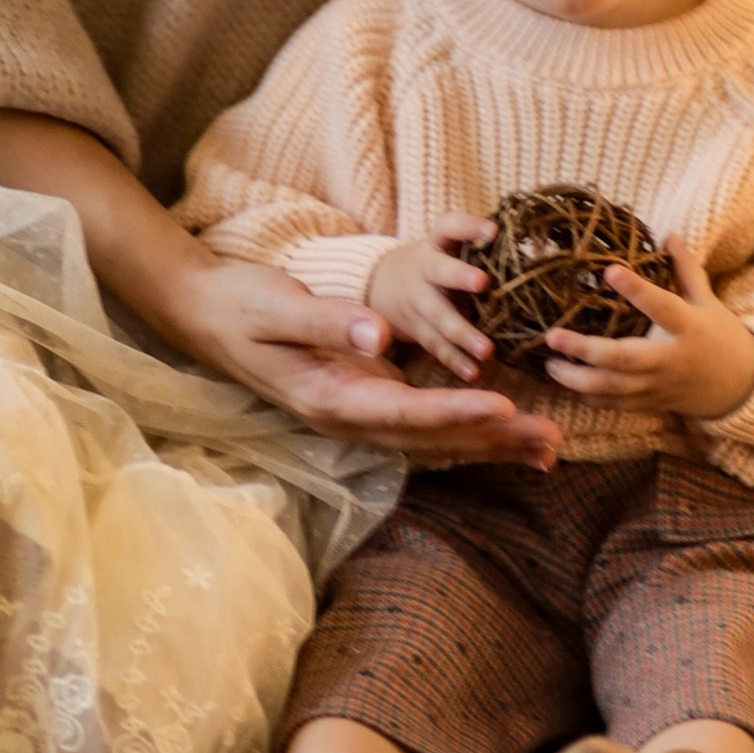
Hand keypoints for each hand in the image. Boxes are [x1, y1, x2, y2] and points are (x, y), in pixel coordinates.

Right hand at [163, 251, 557, 467]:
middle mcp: (344, 417)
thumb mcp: (276, 305)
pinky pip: (422, 426)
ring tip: (546, 448)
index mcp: (327, 397)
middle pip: (429, 438)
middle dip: (490, 439)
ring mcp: (353, 414)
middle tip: (550, 440)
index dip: (455, 411)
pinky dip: (465, 430)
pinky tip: (502, 433)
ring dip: (488, 444)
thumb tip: (381, 335)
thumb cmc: (239, 304)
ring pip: (431, 439)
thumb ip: (327, 321)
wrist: (203, 314)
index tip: (504, 407)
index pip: (402, 412)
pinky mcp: (361, 402)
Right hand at [365, 218, 497, 380]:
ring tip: (487, 350)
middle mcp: (424, 269)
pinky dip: (454, 360)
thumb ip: (480, 248)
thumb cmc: (436, 262)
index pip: (449, 227)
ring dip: (462, 333)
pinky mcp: (416, 328)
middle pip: (438, 271)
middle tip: (482, 282)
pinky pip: (435, 345)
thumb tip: (541, 248)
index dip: (469, 226)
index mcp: (436, 244)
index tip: (493, 229)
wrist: (382, 284)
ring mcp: (417, 300)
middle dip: (459, 276)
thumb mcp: (447, 247)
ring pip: (438, 315)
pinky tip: (474, 372)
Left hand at [542, 242, 753, 426]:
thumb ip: (685, 269)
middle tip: (552, 335)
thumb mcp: (707, 299)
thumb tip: (667, 234)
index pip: (661, 306)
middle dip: (586, 350)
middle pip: (624, 358)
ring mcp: (657, 385)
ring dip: (577, 379)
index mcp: (687, 327)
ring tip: (549, 364)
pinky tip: (563, 384)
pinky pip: (614, 405)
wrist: (740, 387)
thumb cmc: (719, 335)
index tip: (609, 269)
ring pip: (613, 388)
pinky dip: (588, 398)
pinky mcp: (649, 403)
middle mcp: (669, 359)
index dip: (637, 289)